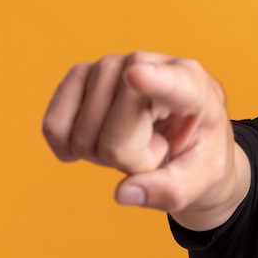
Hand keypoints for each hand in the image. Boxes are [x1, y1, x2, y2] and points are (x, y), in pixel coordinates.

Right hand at [42, 51, 245, 224]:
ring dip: (103, 154)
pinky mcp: (80, 73)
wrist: (185, 134)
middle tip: (156, 147)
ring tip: (135, 138)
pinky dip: (69, 146)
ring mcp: (110, 65)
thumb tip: (124, 193)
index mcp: (195, 87)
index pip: (171, 83)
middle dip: (129, 160)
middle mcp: (149, 63)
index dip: (153, 81)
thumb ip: (171, 190)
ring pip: (82, 135)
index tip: (137, 75)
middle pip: (114, 137)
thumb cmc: (199, 153)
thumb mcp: (202, 179)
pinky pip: (54, 125)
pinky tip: (98, 139)